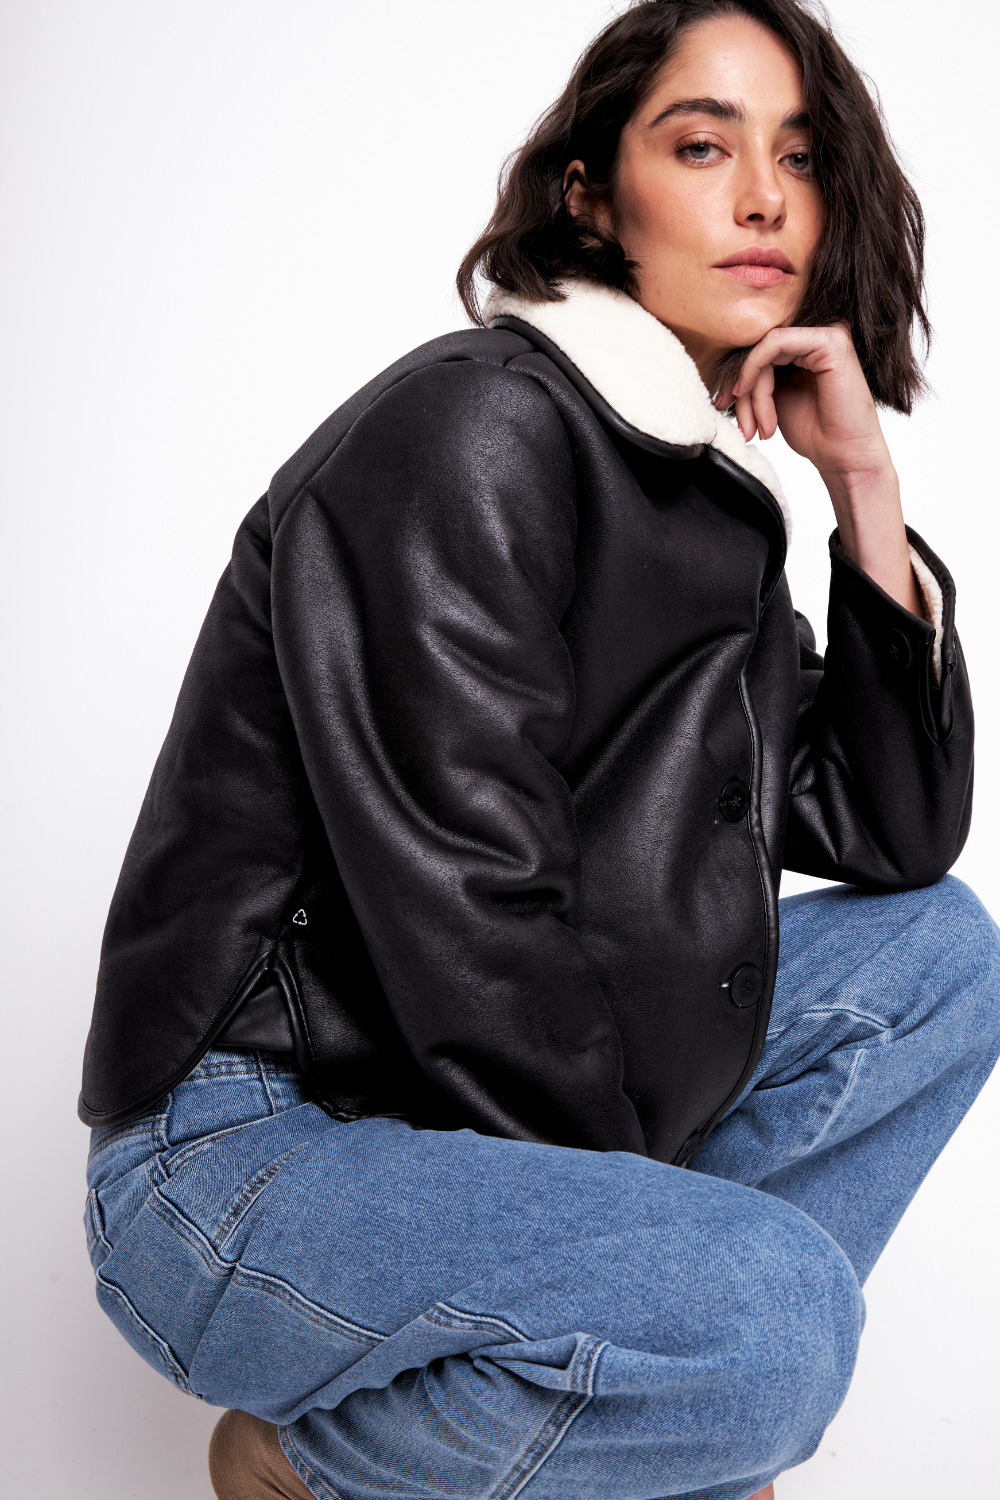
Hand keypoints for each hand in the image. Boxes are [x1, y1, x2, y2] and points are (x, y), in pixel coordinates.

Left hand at [716, 325, 921, 617]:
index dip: (735, 376)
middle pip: (758, 347)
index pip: (758, 349)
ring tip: (757, 428)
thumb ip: (756, 379)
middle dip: (740, 388)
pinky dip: (754, 369)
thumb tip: (721, 372)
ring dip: (751, 391)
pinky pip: (775, 342)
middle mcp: (816, 335)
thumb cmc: (815, 432)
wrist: (844, 457)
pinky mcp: (831, 340)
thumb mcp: (774, 399)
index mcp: (806, 346)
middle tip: (742, 425)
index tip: (721, 406)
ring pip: (763, 348)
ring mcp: (826, 333)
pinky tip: (751, 397)